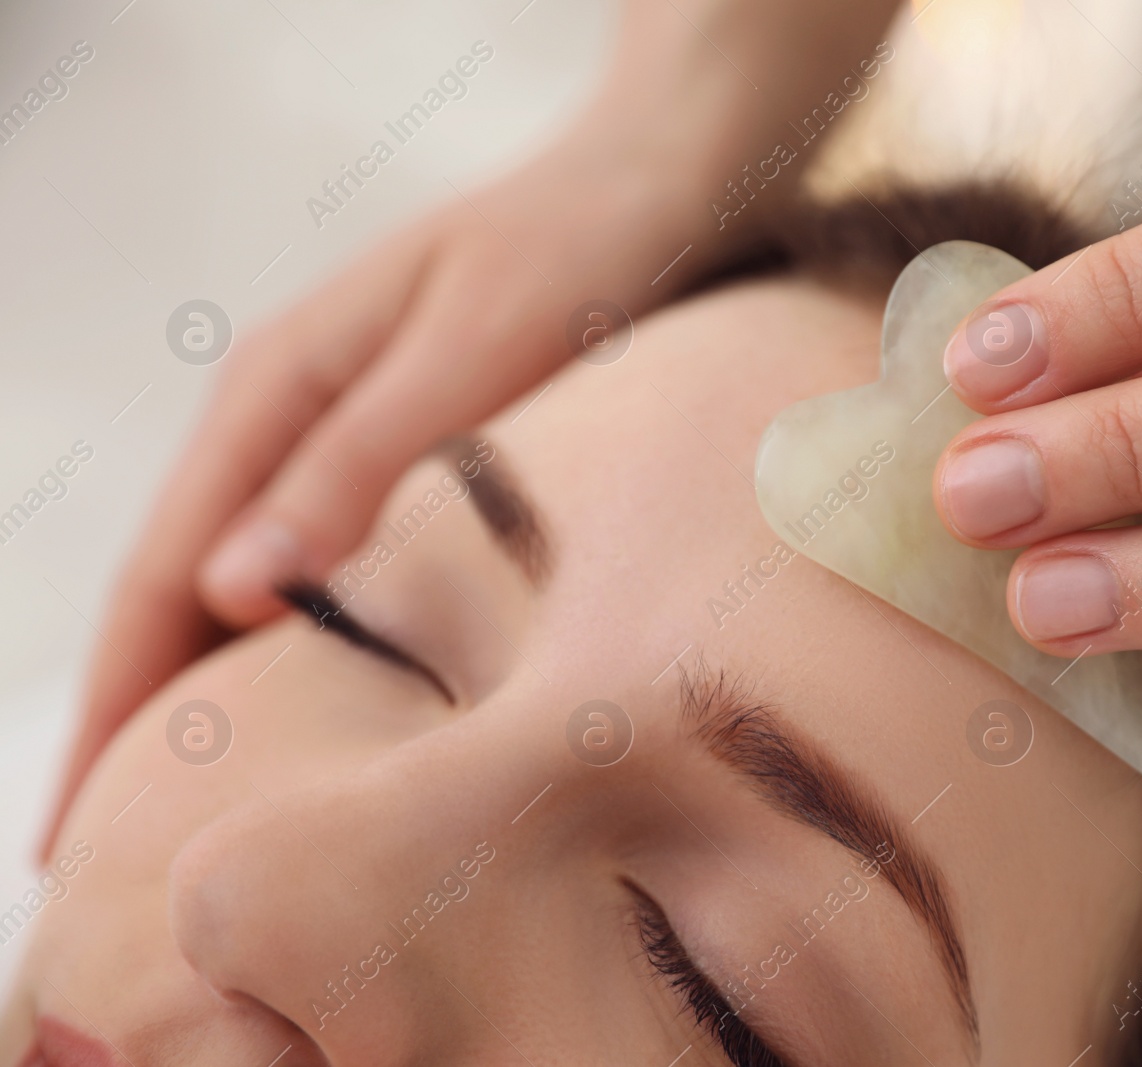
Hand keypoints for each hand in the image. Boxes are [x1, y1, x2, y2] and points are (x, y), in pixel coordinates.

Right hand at [47, 133, 688, 852]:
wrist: (664, 184)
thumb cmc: (576, 250)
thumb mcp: (472, 347)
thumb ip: (358, 463)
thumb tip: (229, 590)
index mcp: (279, 390)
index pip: (160, 577)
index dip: (111, 711)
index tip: (74, 836)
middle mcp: (297, 420)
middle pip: (189, 594)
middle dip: (147, 725)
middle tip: (125, 864)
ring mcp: (354, 440)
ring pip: (265, 591)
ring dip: (229, 698)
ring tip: (213, 818)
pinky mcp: (421, 460)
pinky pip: (341, 573)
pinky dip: (318, 652)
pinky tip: (334, 720)